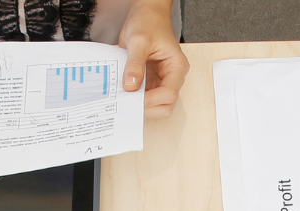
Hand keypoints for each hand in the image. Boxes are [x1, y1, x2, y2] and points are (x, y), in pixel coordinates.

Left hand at [118, 1, 187, 119]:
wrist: (146, 14)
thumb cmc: (149, 22)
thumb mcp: (139, 40)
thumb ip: (135, 64)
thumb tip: (130, 86)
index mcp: (176, 67)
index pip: (170, 93)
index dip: (151, 100)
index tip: (133, 97)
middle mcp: (171, 77)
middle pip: (165, 105)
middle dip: (147, 108)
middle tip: (128, 102)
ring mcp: (160, 81)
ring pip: (155, 106)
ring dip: (140, 106)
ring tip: (124, 98)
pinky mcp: (149, 82)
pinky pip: (144, 98)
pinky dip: (134, 100)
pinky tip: (123, 95)